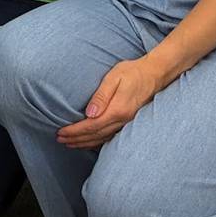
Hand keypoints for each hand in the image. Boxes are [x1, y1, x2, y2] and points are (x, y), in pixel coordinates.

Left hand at [56, 57, 170, 149]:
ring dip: (85, 142)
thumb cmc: (132, 72)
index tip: (61, 132)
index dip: (75, 131)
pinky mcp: (128, 122)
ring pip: (102, 138)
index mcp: (118, 110)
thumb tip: (89, 114)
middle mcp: (123, 120)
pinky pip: (110, 136)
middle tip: (60, 140)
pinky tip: (90, 142)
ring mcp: (127, 123)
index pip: (91, 126)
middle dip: (76, 139)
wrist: (154, 74)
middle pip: (95, 135)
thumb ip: (101, 96)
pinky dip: (97, 141)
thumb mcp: (114, 78)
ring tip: (70, 143)